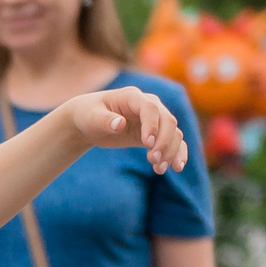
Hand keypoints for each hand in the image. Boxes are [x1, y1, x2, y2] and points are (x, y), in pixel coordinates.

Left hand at [60, 87, 187, 174]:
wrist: (89, 121)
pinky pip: (173, 142)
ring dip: (171, 151)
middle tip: (153, 160)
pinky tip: (176, 168)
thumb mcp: (91, 117)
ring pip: (174, 133)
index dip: (152, 125)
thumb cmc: (88, 115)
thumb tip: (119, 124)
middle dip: (163, 141)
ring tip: (160, 169)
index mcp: (133, 97)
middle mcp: (149, 105)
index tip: (147, 143)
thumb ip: (104, 120)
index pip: (150, 108)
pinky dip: (177, 153)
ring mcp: (155, 119)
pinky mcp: (155, 133)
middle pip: (167, 121)